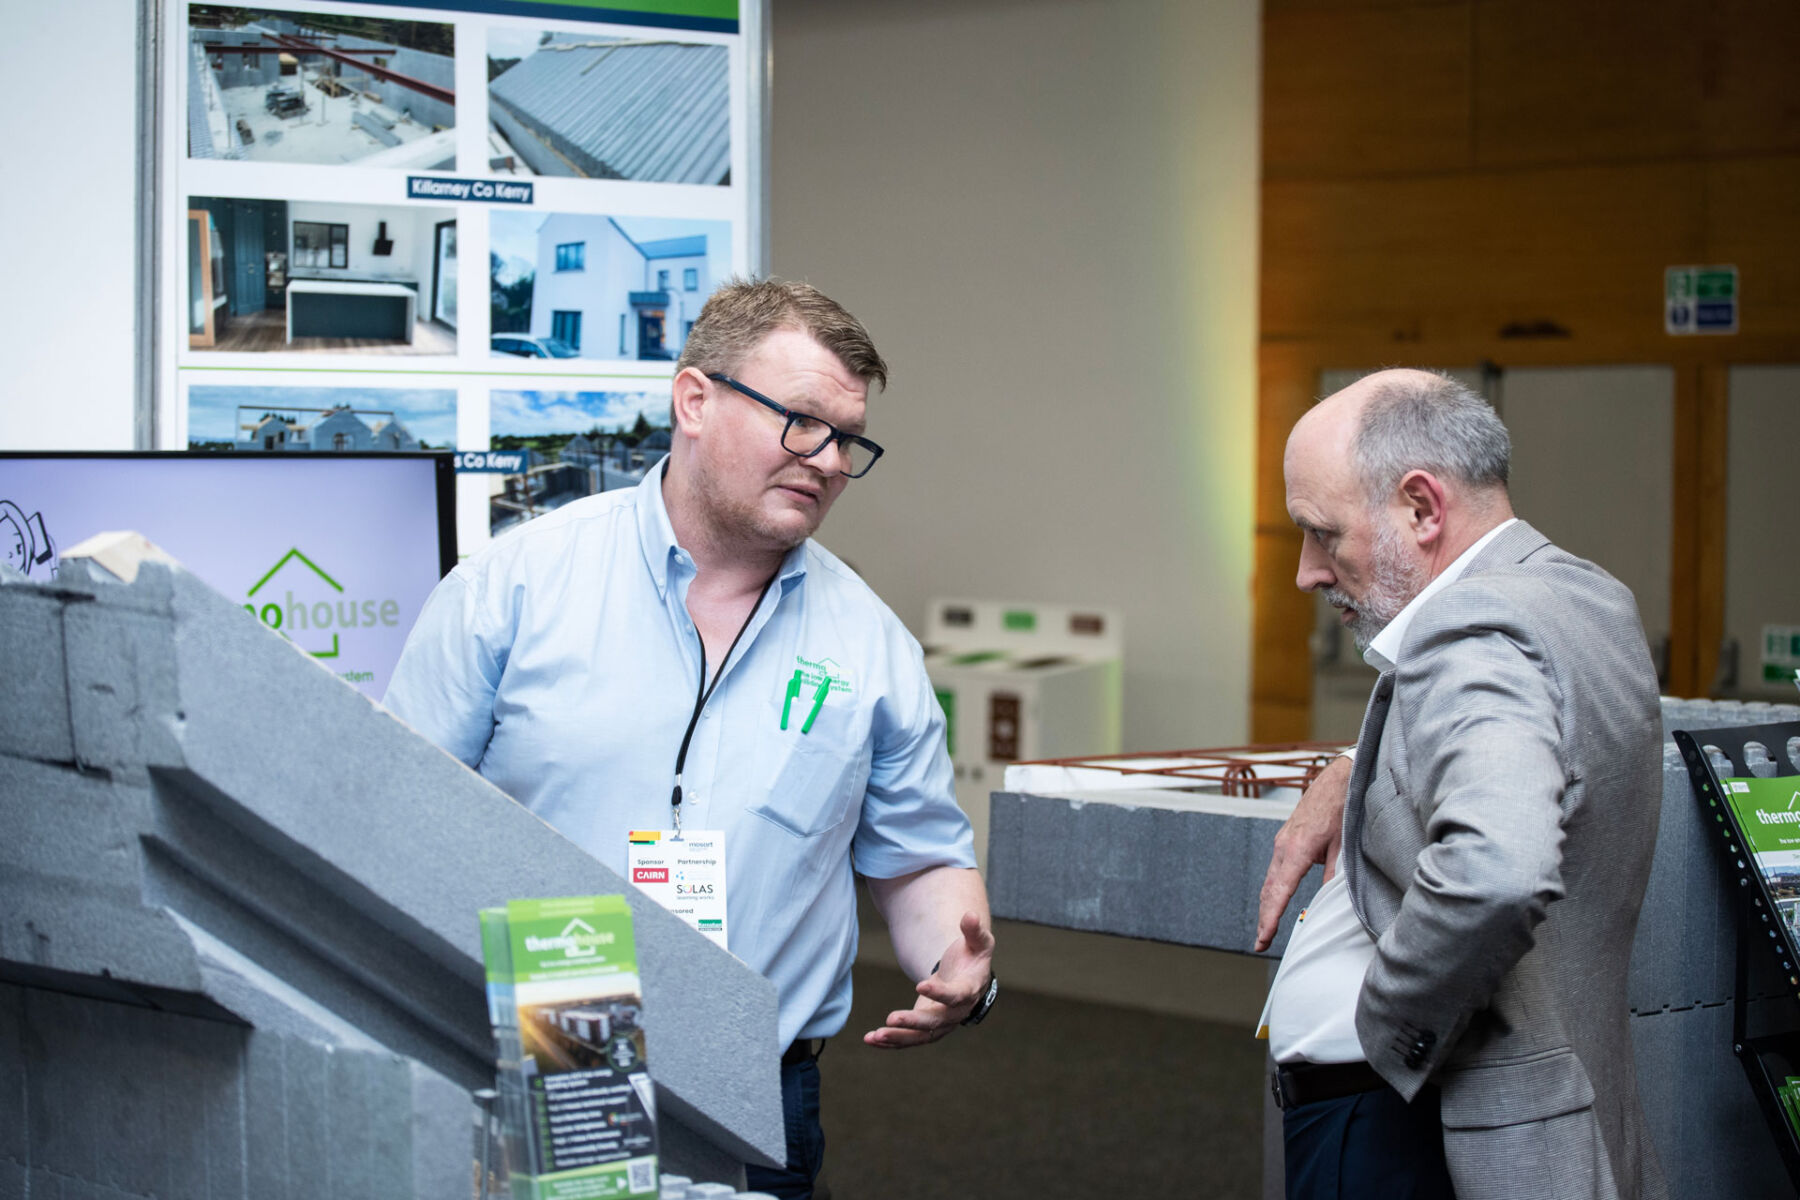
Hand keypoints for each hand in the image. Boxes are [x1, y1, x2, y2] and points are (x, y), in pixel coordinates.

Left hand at [863, 911, 993, 1048]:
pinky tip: (870, 1039)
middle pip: (934, 1022)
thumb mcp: (978, 943)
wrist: (970, 979)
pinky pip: (909, 1039)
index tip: (920, 985)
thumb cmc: (973, 958)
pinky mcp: (926, 1028)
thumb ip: (974, 931)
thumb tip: (971, 915)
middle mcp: (955, 1013)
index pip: (954, 996)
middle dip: (912, 1022)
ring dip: (897, 1037)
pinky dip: (890, 1042)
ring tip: (874, 1035)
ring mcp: (940, 1024)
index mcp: (968, 991)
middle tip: (891, 1018)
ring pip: (919, 1036)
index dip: (939, 993)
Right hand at [1253, 754, 1350, 951]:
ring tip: (1266, 930)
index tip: (1263, 939)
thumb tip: (1328, 901)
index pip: (1279, 892)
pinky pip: (1276, 869)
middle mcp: (1284, 846)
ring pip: (1270, 880)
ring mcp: (1282, 842)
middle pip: (1268, 890)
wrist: (1339, 777)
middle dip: (1264, 918)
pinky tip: (1276, 901)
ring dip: (1267, 905)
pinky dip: (1273, 889)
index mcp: (1297, 849)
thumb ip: (1334, 873)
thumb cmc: (1343, 806)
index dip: (1270, 919)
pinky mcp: (1286, 839)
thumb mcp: (1344, 844)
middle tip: (1260, 944)